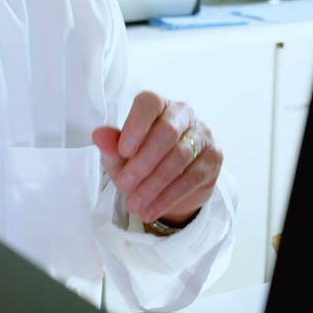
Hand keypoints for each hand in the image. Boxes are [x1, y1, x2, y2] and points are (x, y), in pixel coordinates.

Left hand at [93, 92, 222, 226]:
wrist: (167, 188)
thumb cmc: (140, 163)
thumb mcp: (120, 157)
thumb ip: (111, 145)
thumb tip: (98, 134)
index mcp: (158, 105)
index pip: (149, 103)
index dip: (136, 125)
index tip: (123, 151)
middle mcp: (184, 114)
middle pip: (166, 132)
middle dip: (143, 161)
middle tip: (125, 183)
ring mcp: (203, 134)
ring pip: (180, 156)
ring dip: (154, 184)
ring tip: (135, 204)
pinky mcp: (214, 157)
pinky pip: (193, 177)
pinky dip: (169, 196)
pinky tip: (151, 209)